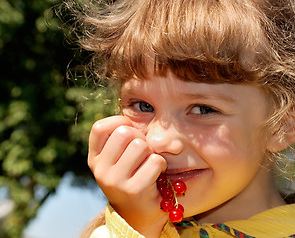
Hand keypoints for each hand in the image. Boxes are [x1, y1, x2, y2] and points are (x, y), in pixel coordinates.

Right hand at [88, 116, 167, 236]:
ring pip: (140, 145)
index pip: (100, 127)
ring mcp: (115, 181)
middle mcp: (100, 170)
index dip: (119, 122)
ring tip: (149, 165)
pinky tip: (157, 175)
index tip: (131, 131)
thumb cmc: (131, 180)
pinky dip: (161, 165)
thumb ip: (120, 140)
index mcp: (95, 159)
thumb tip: (135, 116)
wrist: (137, 218)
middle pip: (124, 133)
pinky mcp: (134, 189)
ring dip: (152, 153)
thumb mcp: (117, 161)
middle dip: (140, 138)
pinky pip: (155, 161)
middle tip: (144, 152)